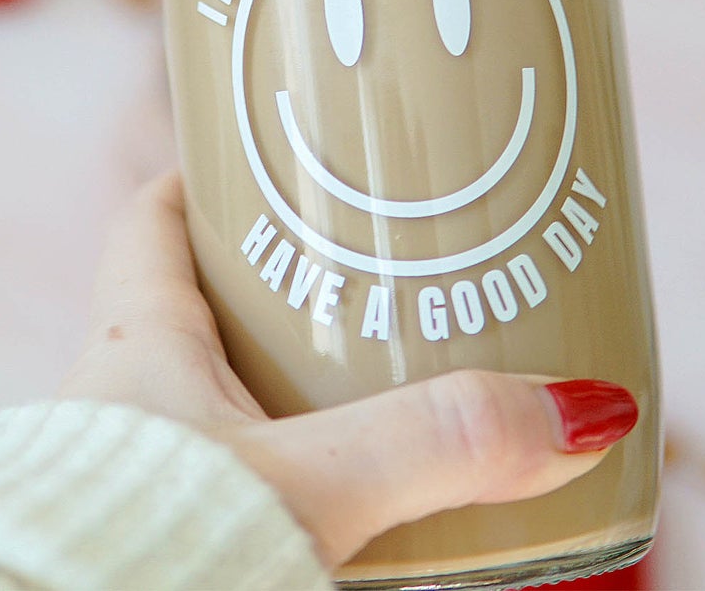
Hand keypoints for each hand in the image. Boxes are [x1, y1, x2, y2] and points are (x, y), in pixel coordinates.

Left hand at [60, 172, 637, 568]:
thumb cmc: (147, 549)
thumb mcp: (307, 481)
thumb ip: (437, 442)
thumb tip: (575, 408)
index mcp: (137, 344)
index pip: (153, 220)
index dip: (205, 178)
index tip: (268, 155)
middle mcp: (128, 400)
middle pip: (206, 305)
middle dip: (287, 286)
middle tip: (377, 270)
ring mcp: (143, 476)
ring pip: (228, 402)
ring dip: (299, 388)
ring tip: (390, 380)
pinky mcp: (168, 537)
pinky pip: (243, 483)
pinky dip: (300, 476)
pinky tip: (359, 498)